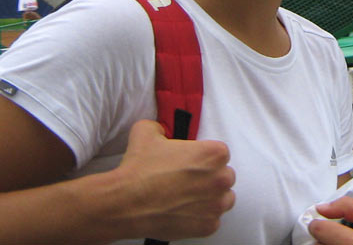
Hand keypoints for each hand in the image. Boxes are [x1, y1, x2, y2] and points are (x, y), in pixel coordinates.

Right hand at [116, 120, 235, 240]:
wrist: (127, 203)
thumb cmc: (140, 167)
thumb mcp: (147, 131)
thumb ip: (161, 127)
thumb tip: (161, 131)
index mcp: (213, 153)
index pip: (220, 153)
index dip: (204, 156)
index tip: (191, 161)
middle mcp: (221, 179)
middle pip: (225, 175)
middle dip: (211, 177)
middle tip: (189, 179)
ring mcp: (216, 205)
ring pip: (224, 199)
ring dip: (212, 197)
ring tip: (190, 196)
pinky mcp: (208, 226)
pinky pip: (213, 220)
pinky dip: (202, 217)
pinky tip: (185, 211)